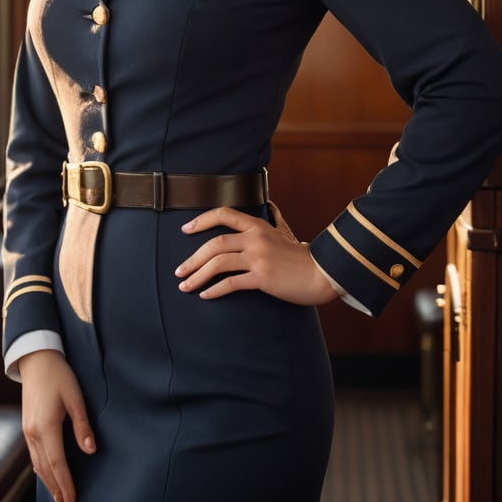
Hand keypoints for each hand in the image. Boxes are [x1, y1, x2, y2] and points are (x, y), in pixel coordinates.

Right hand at [19, 349, 95, 501]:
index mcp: (46, 427)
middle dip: (57, 492)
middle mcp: (33, 433)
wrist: (36, 360)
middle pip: (45, 470)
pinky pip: (35, 456)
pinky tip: (49, 477)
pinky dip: (43, 471)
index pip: (57, 465)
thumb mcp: (76, 398)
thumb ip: (82, 426)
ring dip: (49, 485)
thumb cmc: (59, 376)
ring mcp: (27, 431)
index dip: (66, 486)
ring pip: (38, 466)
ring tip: (60, 501)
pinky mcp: (27, 428)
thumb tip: (90, 451)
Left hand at [175, 206, 340, 305]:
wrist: (323, 274)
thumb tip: (270, 205)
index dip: (202, 221)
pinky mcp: (263, 277)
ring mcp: (259, 257)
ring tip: (185, 286)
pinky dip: (214, 290)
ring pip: (218, 263)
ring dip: (197, 276)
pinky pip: (231, 283)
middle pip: (214, 243)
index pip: (224, 214)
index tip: (185, 230)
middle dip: (193, 258)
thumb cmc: (302, 257)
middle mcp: (256, 238)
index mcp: (258, 225)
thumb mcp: (287, 232)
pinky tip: (205, 296)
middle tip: (179, 270)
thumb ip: (275, 219)